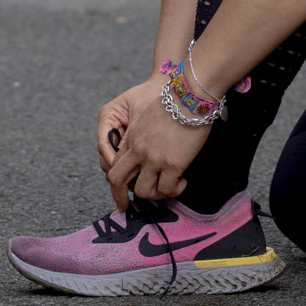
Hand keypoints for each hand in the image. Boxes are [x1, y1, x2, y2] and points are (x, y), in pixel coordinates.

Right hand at [95, 79, 159, 176]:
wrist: (172, 86)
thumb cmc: (156, 94)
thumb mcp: (143, 116)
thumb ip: (133, 139)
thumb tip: (125, 164)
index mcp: (108, 115)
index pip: (104, 146)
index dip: (112, 163)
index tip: (125, 175)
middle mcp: (110, 125)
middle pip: (107, 156)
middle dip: (118, 172)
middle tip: (132, 184)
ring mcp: (119, 132)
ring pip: (116, 160)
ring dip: (126, 172)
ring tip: (142, 180)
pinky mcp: (131, 138)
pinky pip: (128, 157)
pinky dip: (135, 166)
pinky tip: (147, 172)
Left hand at [102, 85, 212, 206]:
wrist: (190, 97)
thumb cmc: (176, 102)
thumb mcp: (150, 116)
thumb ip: (145, 135)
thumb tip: (152, 148)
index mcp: (133, 138)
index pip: (116, 163)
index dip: (118, 178)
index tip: (123, 187)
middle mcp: (139, 150)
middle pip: (117, 180)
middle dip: (118, 196)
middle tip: (125, 207)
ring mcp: (154, 159)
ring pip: (143, 191)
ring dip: (154, 195)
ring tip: (166, 189)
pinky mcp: (173, 164)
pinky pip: (168, 189)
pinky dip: (174, 191)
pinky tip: (182, 183)